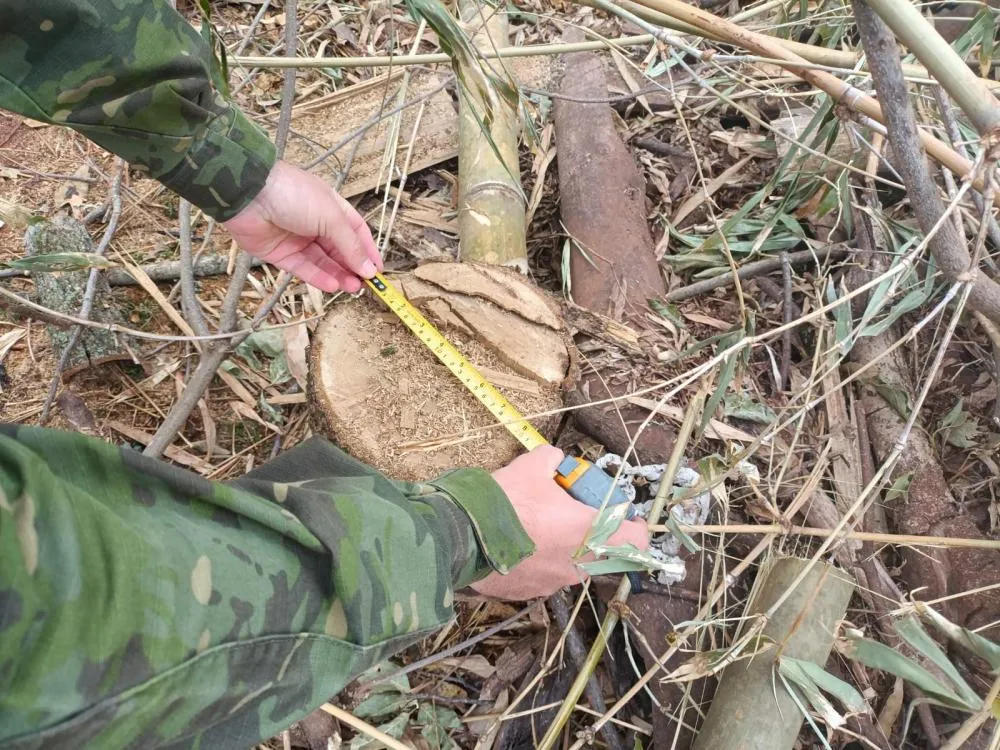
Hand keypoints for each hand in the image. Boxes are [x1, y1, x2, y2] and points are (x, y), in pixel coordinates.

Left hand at [223, 160, 381, 292]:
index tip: (377, 270)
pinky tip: (333, 285)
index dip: (367, 250)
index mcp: (331, 208)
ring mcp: (297, 240)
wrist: (249, 195)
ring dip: (338, 275)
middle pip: (339, 250)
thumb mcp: (331, 217)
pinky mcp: (280, 254)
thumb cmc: (294, 194)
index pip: (355, 232)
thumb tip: (369, 269)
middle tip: (365, 284)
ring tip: (352, 287)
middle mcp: (315, 224)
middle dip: (353, 267)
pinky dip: (318, 278)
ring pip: (323, 262)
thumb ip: (351, 245)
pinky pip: (303, 269)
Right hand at [473, 446, 648, 599]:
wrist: (464, 537)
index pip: (636, 541)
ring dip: (567, 552)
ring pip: (573, 569)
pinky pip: (544, 579)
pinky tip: (519, 549)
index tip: (625, 517)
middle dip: (596, 538)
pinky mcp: (530, 594)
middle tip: (576, 519)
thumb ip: (551, 460)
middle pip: (604, 556)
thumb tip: (554, 458)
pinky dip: (539, 565)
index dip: (635, 528)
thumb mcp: (531, 466)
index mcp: (588, 532)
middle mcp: (578, 564)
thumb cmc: (506, 501)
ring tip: (542, 532)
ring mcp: (554, 583)